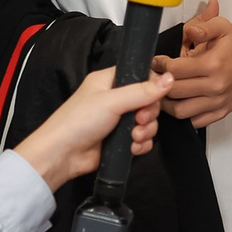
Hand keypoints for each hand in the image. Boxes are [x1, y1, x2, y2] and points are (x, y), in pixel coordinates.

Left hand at [13, 67, 176, 190]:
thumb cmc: (78, 121)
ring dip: (145, 131)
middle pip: (148, 101)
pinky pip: (142, 139)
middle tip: (139, 120)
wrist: (62, 155)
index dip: (152, 86)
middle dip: (148, 113)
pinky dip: (140, 144)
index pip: (140, 76)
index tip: (154, 97)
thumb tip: (169, 79)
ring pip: (148, 122)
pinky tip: (131, 147)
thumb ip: (142, 91)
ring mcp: (118, 121)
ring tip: (133, 136)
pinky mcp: (120, 140)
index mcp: (109, 81)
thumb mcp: (112, 101)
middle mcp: (115, 99)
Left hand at [156, 0, 231, 127]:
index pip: (175, 70)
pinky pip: (194, 122)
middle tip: (155, 77)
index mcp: (213, 64)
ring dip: (167, 103)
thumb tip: (189, 30)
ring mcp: (218, 102)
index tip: (158, 62)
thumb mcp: (222, 27)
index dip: (161, 65)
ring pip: (181, 111)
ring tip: (163, 92)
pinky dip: (183, 115)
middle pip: (174, 92)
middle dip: (159, 84)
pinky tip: (179, 102)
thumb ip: (204, 26)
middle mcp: (215, 86)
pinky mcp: (220, 113)